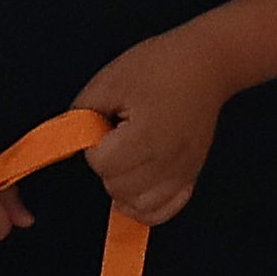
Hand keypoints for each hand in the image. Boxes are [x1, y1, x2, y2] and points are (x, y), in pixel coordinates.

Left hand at [68, 30, 235, 224]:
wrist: (205, 65)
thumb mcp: (110, 80)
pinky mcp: (192, 174)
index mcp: (146, 135)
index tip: (104, 128)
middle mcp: (168, 160)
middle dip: (108, 168)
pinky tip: (138, 189)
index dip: (94, 147)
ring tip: (126, 162)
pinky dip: (147, 207)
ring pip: (141, 207)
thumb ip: (84, 113)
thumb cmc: (158, 67)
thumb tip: (71, 138)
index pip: (103, 165)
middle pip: (119, 189)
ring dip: (124, 190)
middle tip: (116, 141)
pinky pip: (167, 210)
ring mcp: (183, 171)